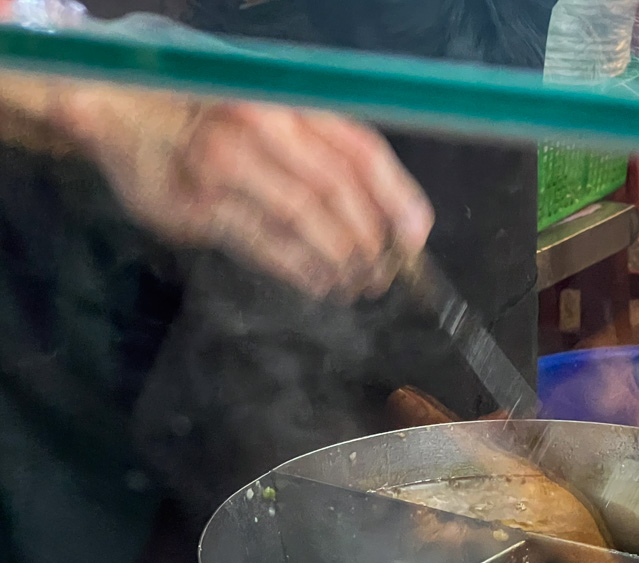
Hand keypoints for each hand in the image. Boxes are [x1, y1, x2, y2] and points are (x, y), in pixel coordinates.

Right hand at [55, 85, 432, 297]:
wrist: (120, 108)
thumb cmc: (209, 114)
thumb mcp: (270, 114)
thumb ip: (324, 152)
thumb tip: (388, 213)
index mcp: (287, 100)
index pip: (360, 150)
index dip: (397, 198)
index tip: (417, 237)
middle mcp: (260, 124)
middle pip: (339, 191)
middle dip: (370, 241)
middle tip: (384, 273)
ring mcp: (224, 163)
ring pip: (305, 220)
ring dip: (341, 261)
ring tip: (357, 284)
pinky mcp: (196, 205)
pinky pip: (264, 244)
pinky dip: (302, 270)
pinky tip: (321, 284)